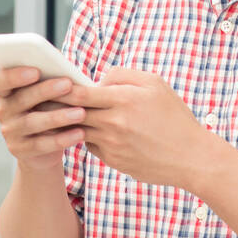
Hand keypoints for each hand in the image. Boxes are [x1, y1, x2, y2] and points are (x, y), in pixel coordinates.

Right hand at [0, 67, 85, 173]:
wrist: (45, 150)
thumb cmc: (50, 110)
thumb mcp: (48, 95)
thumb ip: (50, 79)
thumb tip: (64, 65)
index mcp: (7, 91)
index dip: (14, 75)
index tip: (36, 71)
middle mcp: (4, 110)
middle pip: (21, 99)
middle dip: (45, 90)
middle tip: (67, 84)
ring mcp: (10, 132)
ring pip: (32, 122)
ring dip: (58, 116)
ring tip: (81, 113)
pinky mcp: (20, 150)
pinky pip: (41, 144)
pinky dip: (62, 139)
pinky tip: (79, 133)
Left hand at [56, 66, 224, 189]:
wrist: (191, 157)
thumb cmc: (174, 116)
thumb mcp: (155, 84)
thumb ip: (122, 76)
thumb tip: (97, 80)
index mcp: (124, 100)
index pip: (80, 93)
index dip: (62, 88)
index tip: (52, 83)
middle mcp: (115, 124)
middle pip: (74, 113)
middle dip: (59, 106)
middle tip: (46, 98)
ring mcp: (112, 145)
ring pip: (79, 130)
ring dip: (70, 123)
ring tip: (61, 114)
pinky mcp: (113, 161)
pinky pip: (91, 146)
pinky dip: (89, 137)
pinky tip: (91, 130)